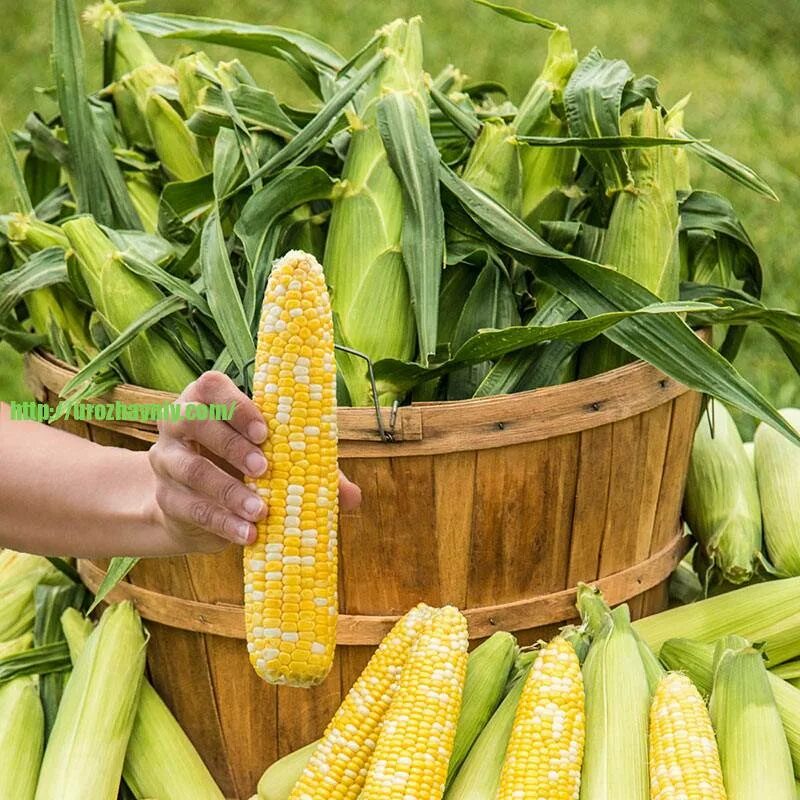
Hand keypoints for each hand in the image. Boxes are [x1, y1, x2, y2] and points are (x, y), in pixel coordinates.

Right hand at [148, 371, 360, 553]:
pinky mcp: (166, 499)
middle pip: (193, 421)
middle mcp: (178, 423)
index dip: (235, 405)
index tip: (264, 430)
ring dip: (229, 491)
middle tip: (264, 469)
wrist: (196, 507)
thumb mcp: (278, 460)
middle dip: (231, 445)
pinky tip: (247, 534)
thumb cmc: (244, 467)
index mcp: (207, 401)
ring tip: (261, 511)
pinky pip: (190, 508)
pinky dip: (222, 522)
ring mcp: (166, 460)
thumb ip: (314, 471)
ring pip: (191, 469)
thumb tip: (353, 498)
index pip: (210, 387)